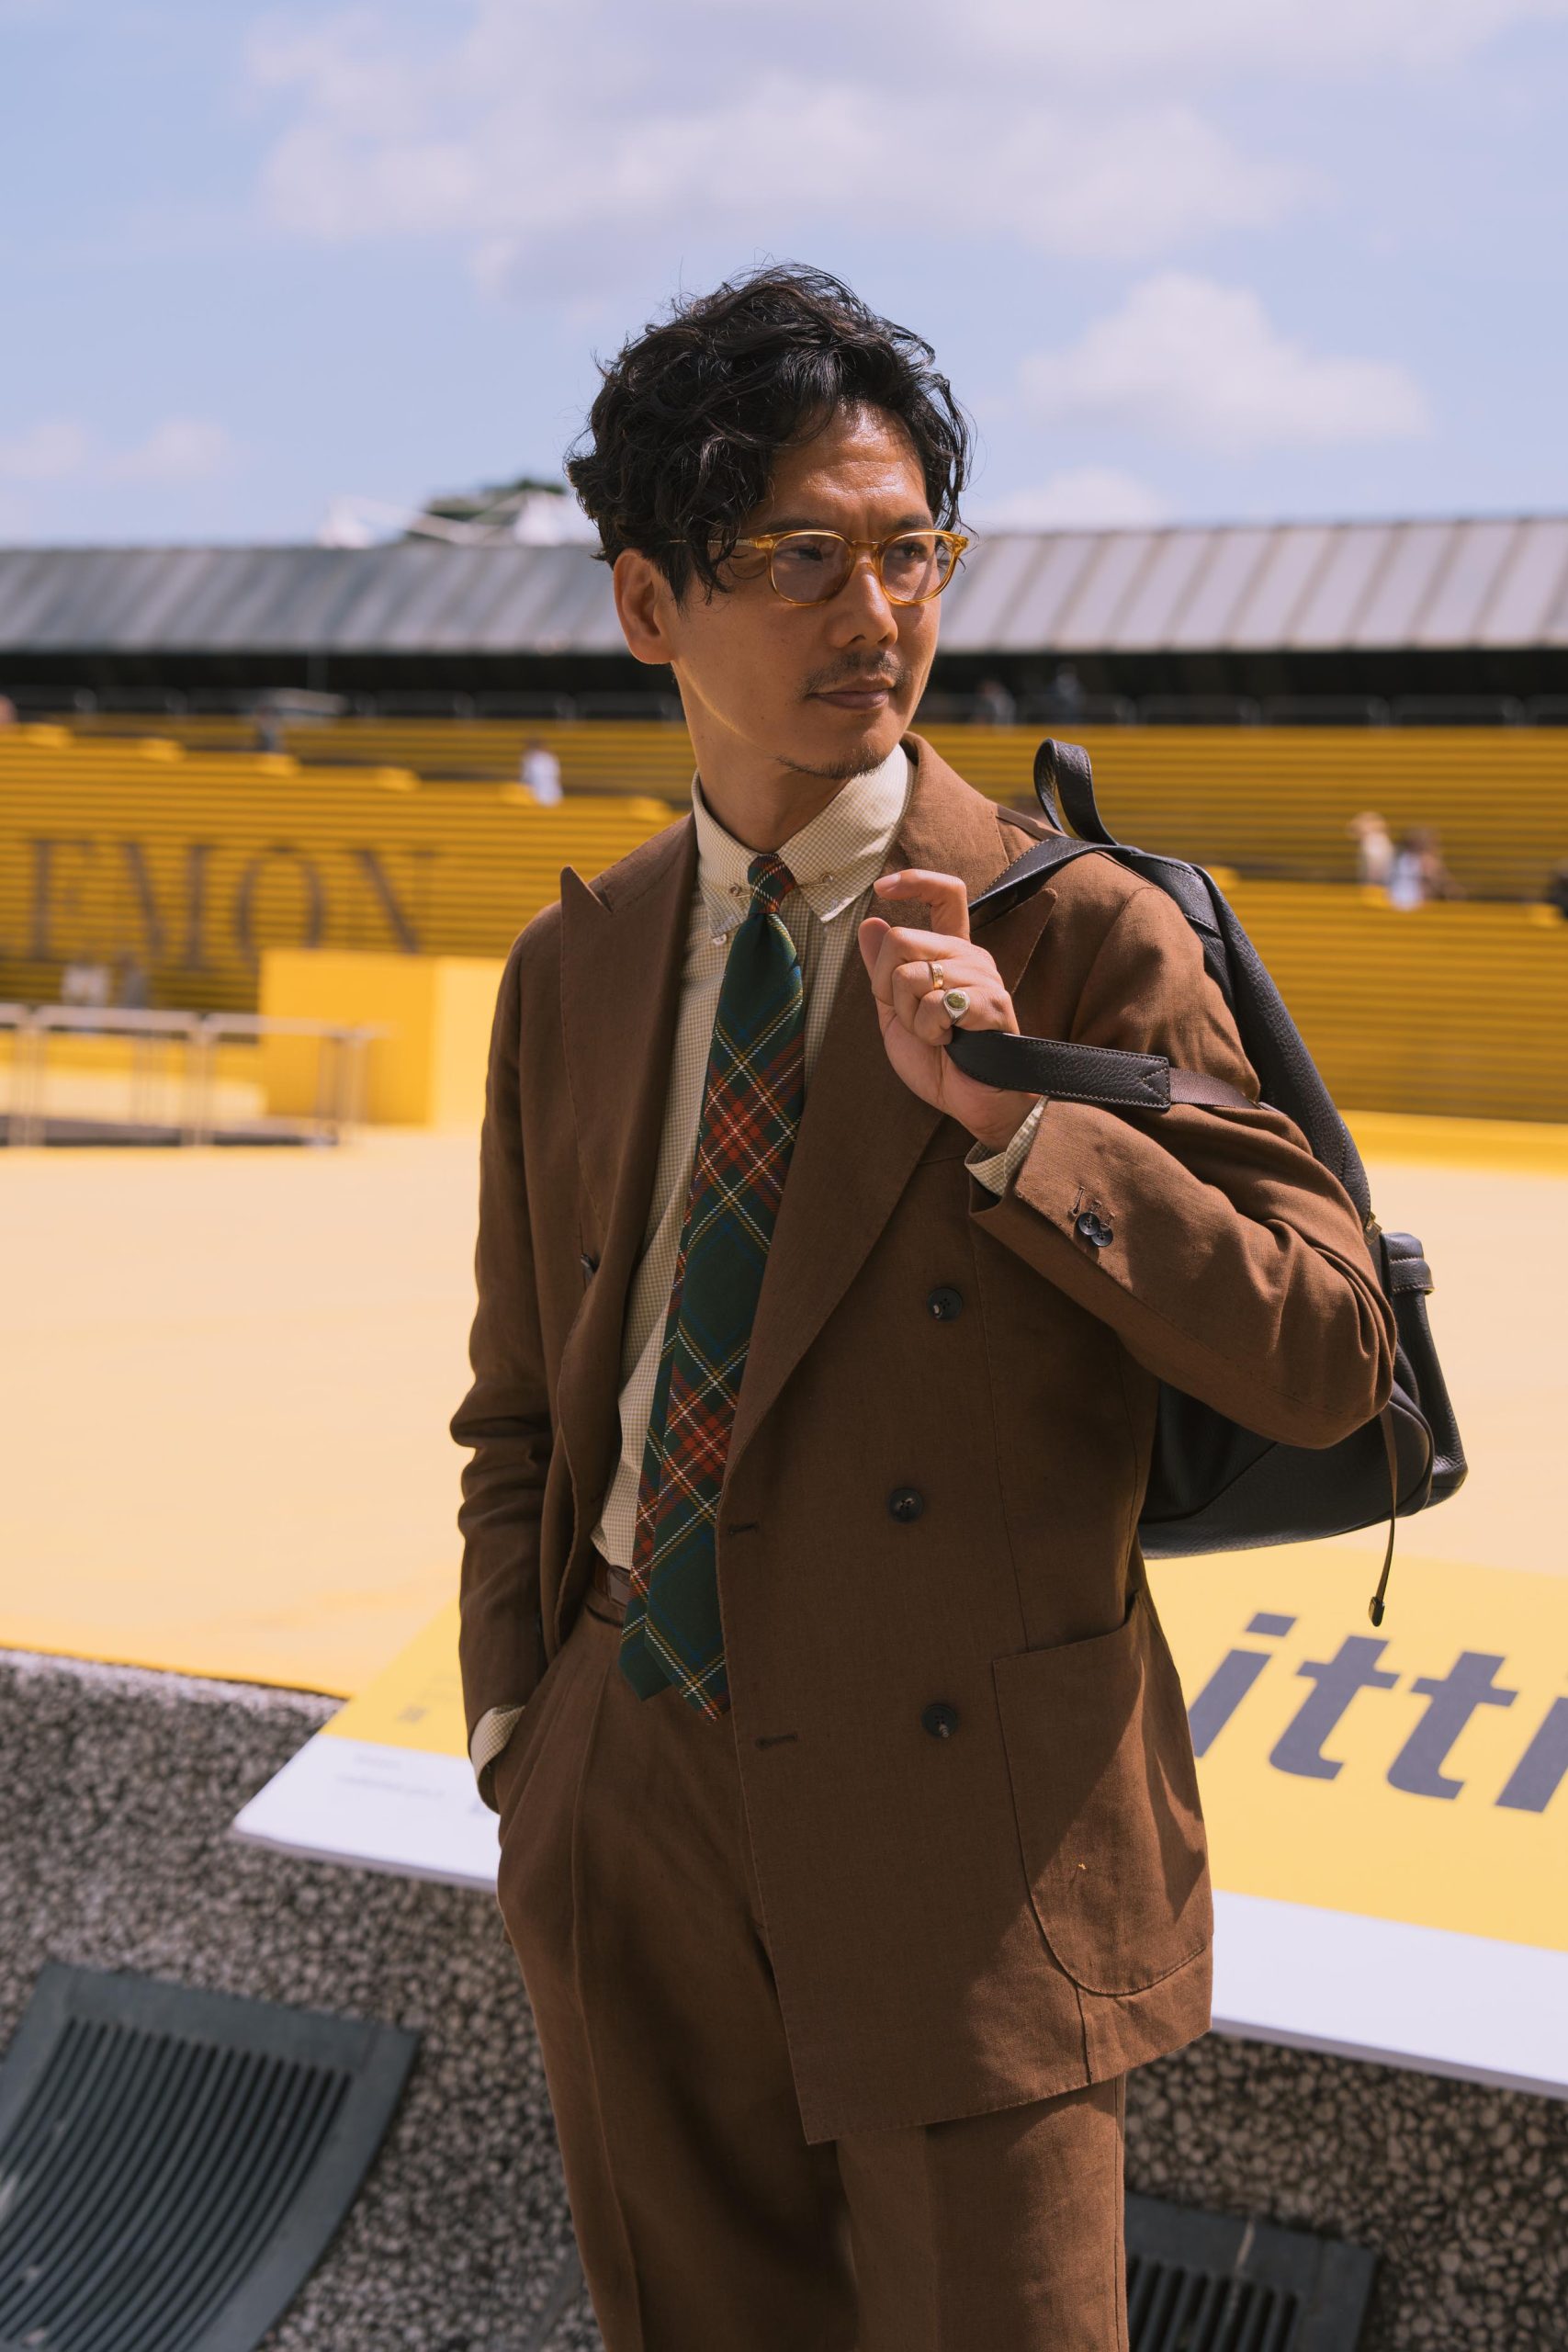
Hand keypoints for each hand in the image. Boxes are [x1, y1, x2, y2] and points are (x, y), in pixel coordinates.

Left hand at [857, 868, 1039, 1147]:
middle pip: (902, 939)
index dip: (914, 882)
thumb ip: (883, 970)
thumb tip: (871, 922)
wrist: (973, 1102)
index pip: (946, 896)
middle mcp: (971, 957)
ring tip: (935, 1036)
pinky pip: (935, 1002)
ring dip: (909, 1016)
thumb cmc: (940, 1062)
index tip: (882, 888)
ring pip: (911, 975)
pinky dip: (928, 1030)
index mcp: (951, 954)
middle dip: (887, 986)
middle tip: (911, 1018)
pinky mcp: (991, 1004)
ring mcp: (984, 978)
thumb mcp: (896, 1013)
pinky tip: (949, 1042)